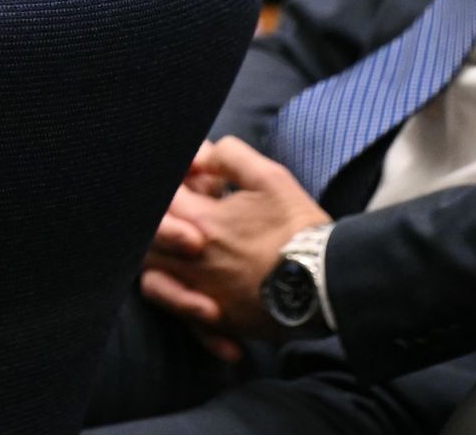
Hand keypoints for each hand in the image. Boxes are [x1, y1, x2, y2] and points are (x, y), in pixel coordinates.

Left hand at [140, 137, 330, 342]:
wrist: (328, 281)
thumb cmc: (299, 228)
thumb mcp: (269, 177)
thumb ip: (229, 157)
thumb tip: (200, 155)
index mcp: (202, 224)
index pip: (161, 199)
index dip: (172, 185)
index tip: (193, 184)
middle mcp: (192, 262)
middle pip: (148, 241)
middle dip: (159, 224)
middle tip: (188, 215)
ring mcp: (202, 293)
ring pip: (153, 277)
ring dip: (161, 260)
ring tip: (187, 249)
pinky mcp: (218, 319)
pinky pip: (182, 317)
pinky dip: (183, 307)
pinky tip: (201, 299)